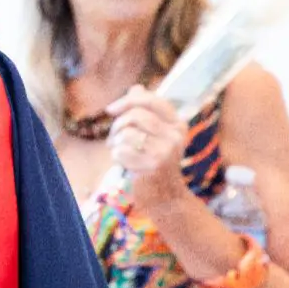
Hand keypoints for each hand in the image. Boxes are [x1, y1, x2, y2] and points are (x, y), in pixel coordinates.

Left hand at [106, 85, 189, 206]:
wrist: (165, 199)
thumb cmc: (154, 163)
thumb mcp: (153, 136)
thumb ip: (145, 112)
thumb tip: (136, 87)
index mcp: (178, 125)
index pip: (152, 101)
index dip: (128, 101)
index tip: (111, 110)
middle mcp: (176, 136)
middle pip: (135, 116)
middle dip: (117, 126)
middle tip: (113, 139)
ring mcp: (166, 151)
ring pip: (126, 133)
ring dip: (116, 143)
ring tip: (121, 153)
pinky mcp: (154, 165)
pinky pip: (121, 151)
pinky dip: (117, 157)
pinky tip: (126, 165)